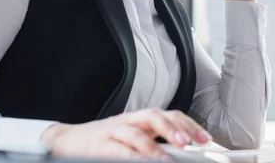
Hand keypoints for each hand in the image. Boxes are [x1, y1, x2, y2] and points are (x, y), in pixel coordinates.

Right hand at [42, 108, 211, 159]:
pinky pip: (116, 149)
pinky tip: (140, 161)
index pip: (170, 115)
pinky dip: (130, 155)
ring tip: (168, 156)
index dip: (189, 125)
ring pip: (135, 131)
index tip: (205, 140)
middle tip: (189, 142)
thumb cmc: (107, 142)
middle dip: (174, 127)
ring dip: (153, 145)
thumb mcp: (136, 140)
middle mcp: (130, 121)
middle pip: (155, 115)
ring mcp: (114, 131)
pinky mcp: (100, 144)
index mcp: (142, 120)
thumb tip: (182, 154)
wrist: (69, 141)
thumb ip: (157, 144)